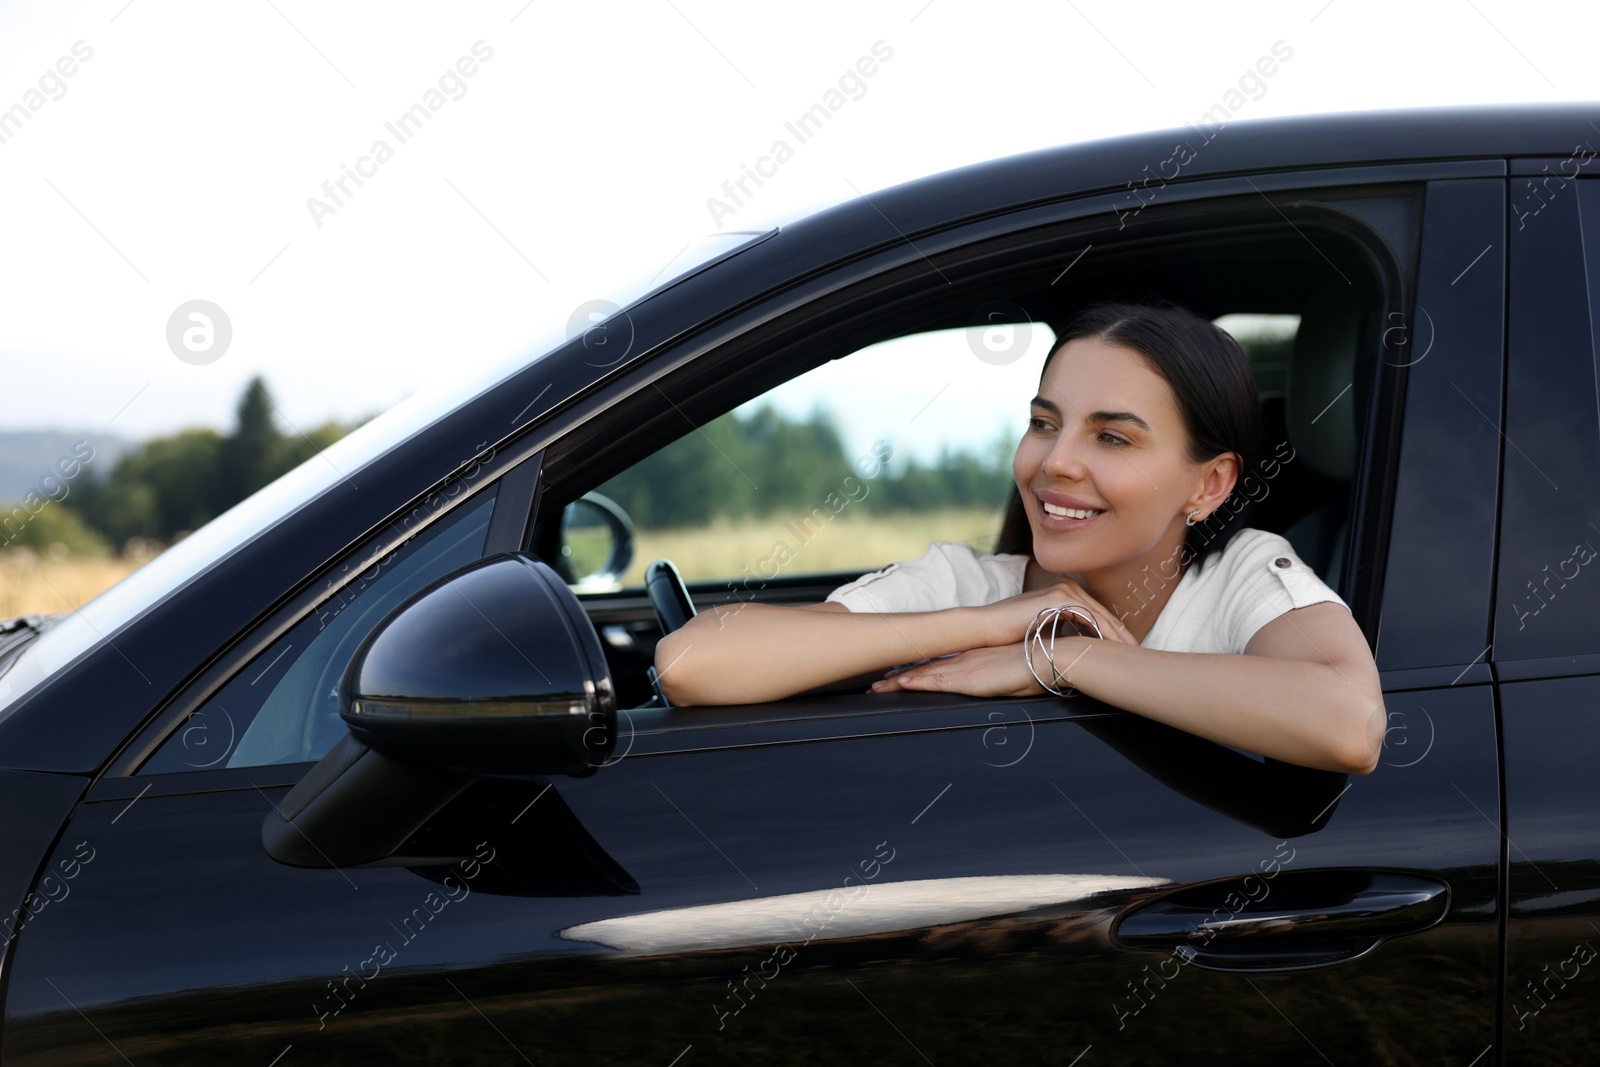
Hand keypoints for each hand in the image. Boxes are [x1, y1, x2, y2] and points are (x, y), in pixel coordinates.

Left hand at [869, 642, 1056, 697]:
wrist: (1052, 656)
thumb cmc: (1040, 665)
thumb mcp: (1016, 672)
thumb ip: (1002, 675)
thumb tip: (1001, 680)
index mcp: (976, 657)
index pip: (940, 663)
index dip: (918, 668)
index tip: (900, 674)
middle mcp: (966, 659)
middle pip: (925, 668)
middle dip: (900, 676)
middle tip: (878, 683)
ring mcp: (966, 667)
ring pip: (924, 674)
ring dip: (900, 682)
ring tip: (879, 688)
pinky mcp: (970, 678)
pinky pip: (937, 681)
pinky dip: (917, 682)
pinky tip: (900, 685)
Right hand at [975, 577, 1140, 647]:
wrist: (986, 628)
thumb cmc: (1010, 634)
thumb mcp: (1043, 629)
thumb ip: (1062, 629)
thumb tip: (1078, 646)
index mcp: (1065, 590)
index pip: (1097, 613)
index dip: (1114, 632)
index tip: (1127, 650)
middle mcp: (1067, 585)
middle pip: (1103, 612)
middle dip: (1121, 634)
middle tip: (1137, 653)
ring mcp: (1063, 589)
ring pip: (1100, 615)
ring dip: (1117, 635)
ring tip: (1130, 653)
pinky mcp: (1058, 598)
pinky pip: (1089, 617)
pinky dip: (1103, 633)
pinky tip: (1113, 648)